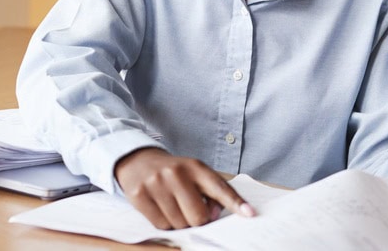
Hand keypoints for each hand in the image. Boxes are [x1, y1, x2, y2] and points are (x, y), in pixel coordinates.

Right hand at [114, 147, 255, 228]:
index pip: (220, 187)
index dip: (235, 202)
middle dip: (198, 220)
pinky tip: (161, 208)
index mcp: (196, 167)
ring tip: (173, 205)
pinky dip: (164, 223)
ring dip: (179, 221)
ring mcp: (157, 184)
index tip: (249, 213)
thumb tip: (213, 217)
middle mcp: (176, 173)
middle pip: (198, 216)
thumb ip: (210, 193)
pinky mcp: (139, 195)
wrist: (139, 161)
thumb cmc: (174, 172)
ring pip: (179, 224)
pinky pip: (161, 225)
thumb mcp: (195, 174)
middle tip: (191, 210)